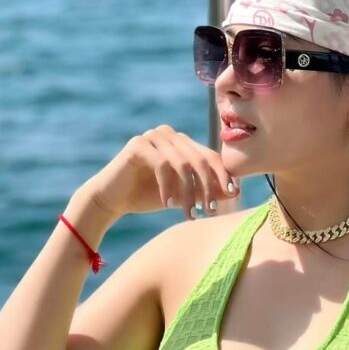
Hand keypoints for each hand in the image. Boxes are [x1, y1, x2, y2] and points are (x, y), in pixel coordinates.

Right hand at [85, 125, 237, 221]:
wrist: (112, 199)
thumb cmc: (148, 196)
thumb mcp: (183, 195)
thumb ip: (206, 191)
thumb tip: (236, 191)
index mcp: (182, 143)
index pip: (210, 155)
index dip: (223, 175)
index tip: (232, 195)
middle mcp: (170, 135)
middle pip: (200, 159)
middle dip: (208, 187)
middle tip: (210, 210)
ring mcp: (153, 136)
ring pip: (183, 164)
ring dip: (189, 192)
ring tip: (189, 214)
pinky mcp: (138, 144)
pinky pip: (163, 165)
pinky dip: (168, 187)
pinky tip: (167, 205)